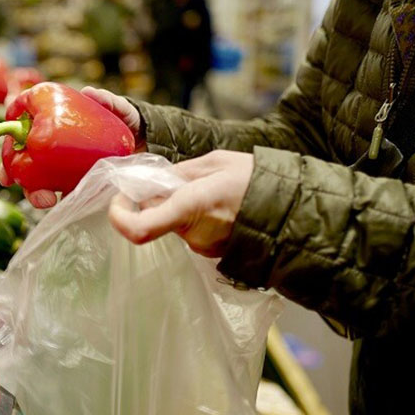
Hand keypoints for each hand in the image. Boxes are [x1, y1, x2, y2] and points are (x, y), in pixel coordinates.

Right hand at [4, 86, 144, 209]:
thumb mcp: (118, 108)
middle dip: (14, 173)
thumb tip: (89, 92)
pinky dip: (57, 200)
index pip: (21, 130)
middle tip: (14, 183)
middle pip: (23, 158)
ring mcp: (63, 165)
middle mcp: (54, 144)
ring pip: (38, 180)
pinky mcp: (77, 181)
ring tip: (46, 201)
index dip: (8, 142)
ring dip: (34, 193)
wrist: (147, 141)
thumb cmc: (127, 119)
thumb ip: (107, 100)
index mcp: (53, 122)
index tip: (5, 153)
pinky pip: (62, 192)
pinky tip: (60, 205)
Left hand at [108, 150, 253, 256]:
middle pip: (156, 217)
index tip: (118, 202)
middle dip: (157, 199)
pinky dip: (193, 216)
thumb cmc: (256, 181)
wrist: (295, 211)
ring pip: (174, 223)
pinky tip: (217, 203)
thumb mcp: (215, 163)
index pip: (139, 228)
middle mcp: (192, 233)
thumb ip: (178, 174)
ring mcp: (202, 247)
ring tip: (208, 189)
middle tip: (178, 179)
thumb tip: (149, 183)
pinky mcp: (212, 252)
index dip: (119, 218)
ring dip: (179, 206)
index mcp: (190, 208)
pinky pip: (191, 231)